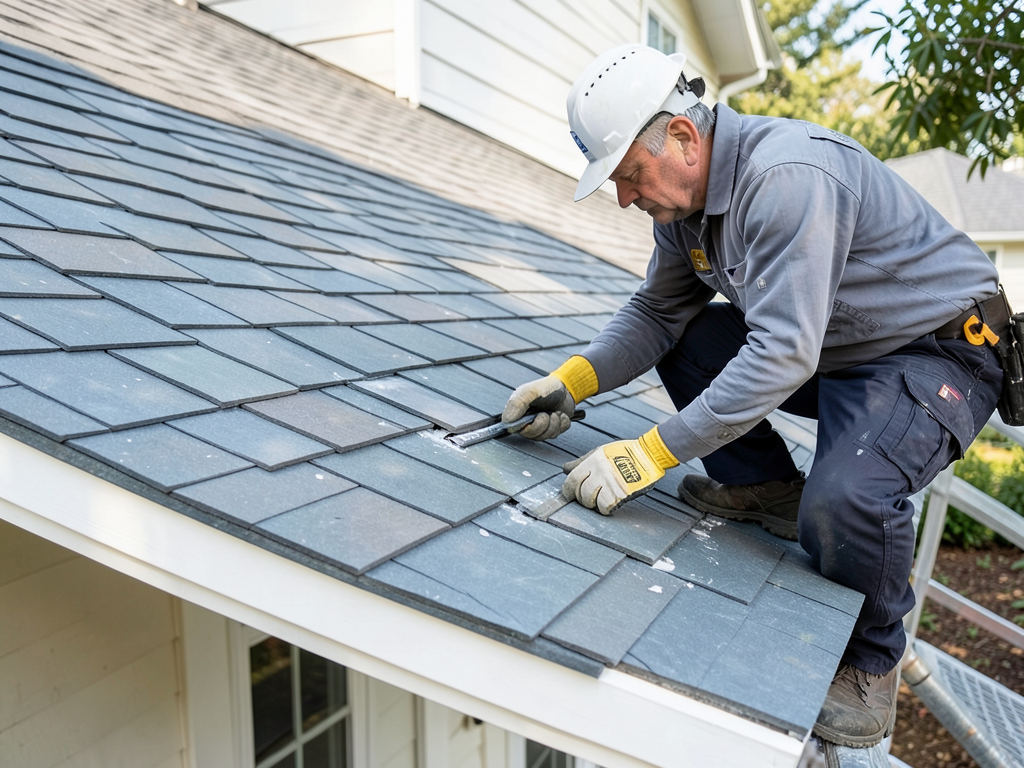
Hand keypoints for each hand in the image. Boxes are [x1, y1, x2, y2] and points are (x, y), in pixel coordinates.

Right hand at [502, 374, 574, 439]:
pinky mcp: (552, 430)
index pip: (516, 430)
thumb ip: (517, 404)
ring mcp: (539, 427)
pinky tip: (560, 415)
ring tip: (554, 412)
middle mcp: (526, 422)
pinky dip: (562, 424)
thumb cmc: (545, 388)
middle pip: (532, 435)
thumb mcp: (529, 391)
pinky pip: (557, 434)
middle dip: (543, 424)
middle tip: (546, 413)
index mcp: (517, 413)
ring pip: (545, 436)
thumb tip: (507, 421)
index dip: (529, 426)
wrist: (565, 389)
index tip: (537, 415)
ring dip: (554, 423)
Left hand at [561, 429, 678, 514]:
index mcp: (593, 461)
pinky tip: (609, 503)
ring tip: (599, 499)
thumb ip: (581, 462)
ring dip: (593, 503)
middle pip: (581, 493)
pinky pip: (605, 507)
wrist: (648, 455)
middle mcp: (600, 472)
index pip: (572, 479)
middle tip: (589, 497)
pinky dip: (604, 508)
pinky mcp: (621, 492)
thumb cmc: (624, 452)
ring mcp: (610, 482)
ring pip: (591, 501)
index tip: (568, 495)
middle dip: (582, 498)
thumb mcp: (599, 452)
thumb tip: (564, 468)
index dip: (567, 490)